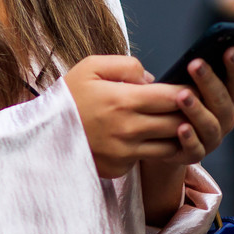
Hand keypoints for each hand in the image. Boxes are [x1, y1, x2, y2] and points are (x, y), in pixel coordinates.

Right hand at [63, 55, 188, 178]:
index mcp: (123, 100)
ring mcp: (124, 152)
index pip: (173, 97)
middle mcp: (127, 129)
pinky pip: (147, 159)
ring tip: (176, 124)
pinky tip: (150, 139)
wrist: (40, 134)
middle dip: (188, 115)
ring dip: (176, 136)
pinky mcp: (119, 168)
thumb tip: (151, 78)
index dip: (188, 93)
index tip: (193, 89)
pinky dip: (153, 149)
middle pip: (177, 123)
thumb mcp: (91, 67)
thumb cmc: (68, 97)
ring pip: (169, 145)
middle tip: (193, 107)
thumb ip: (126, 65)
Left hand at [139, 48, 233, 224]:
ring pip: (210, 125)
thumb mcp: (184, 84)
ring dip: (198, 109)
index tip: (229, 49)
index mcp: (228, 98)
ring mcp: (212, 139)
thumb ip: (192, 74)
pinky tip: (181, 127)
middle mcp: (225, 119)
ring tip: (183, 95)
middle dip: (210, 82)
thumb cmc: (174, 103)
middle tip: (195, 64)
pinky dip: (190, 138)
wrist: (161, 139)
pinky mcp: (195, 155)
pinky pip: (195, 148)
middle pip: (223, 101)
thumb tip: (192, 56)